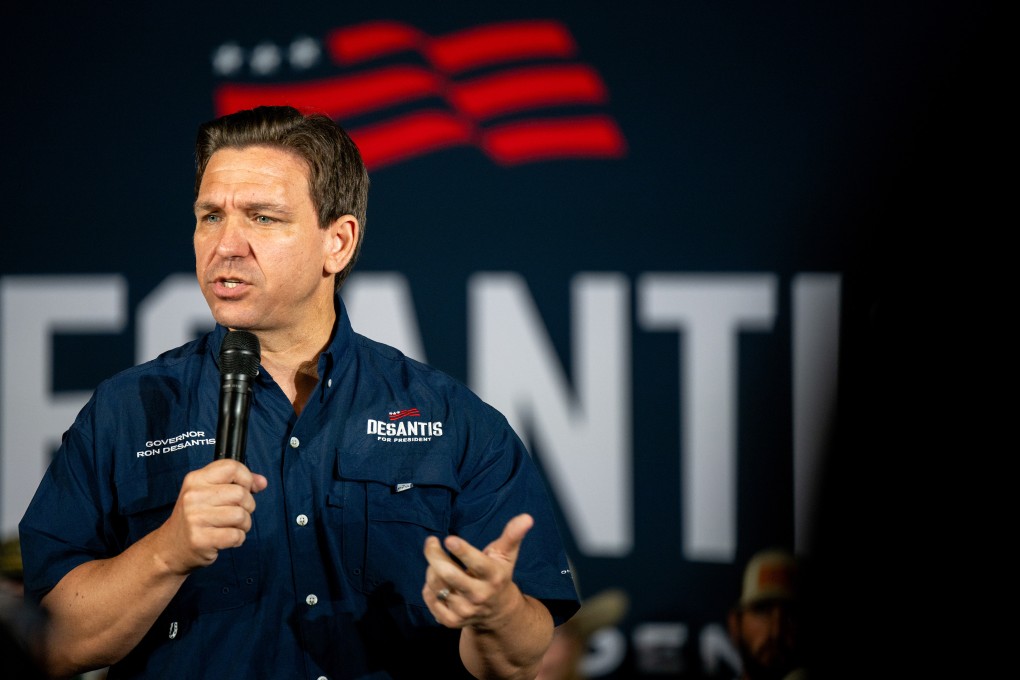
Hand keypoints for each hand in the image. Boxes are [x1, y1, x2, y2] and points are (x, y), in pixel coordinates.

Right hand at [154, 458, 267, 574]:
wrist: (170, 547)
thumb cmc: (196, 517)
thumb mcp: (210, 493)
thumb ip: (238, 483)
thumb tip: (262, 482)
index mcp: (196, 479)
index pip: (232, 467)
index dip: (246, 478)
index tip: (246, 489)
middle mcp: (193, 496)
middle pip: (241, 494)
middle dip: (248, 506)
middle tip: (236, 514)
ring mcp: (195, 518)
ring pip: (241, 515)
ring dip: (244, 524)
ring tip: (231, 527)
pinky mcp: (200, 539)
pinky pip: (236, 536)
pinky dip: (238, 539)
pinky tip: (226, 539)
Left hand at [422, 513, 532, 629]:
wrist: (498, 613)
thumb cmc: (499, 575)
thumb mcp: (507, 555)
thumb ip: (513, 535)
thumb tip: (527, 517)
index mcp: (494, 576)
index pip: (477, 564)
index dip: (462, 551)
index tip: (449, 539)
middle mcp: (479, 595)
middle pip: (448, 575)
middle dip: (434, 555)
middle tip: (430, 542)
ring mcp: (464, 610)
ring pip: (436, 585)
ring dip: (432, 568)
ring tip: (437, 560)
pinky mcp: (451, 621)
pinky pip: (430, 599)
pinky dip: (428, 587)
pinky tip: (437, 580)